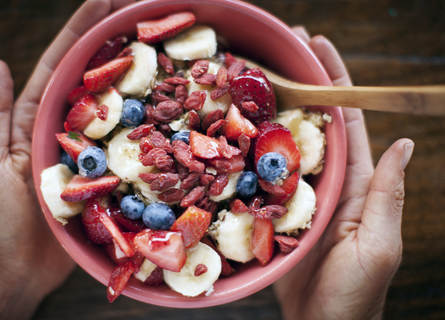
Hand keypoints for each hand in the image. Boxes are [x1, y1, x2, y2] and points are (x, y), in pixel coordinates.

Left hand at [0, 1, 134, 318]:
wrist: (21, 266)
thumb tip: (0, 66)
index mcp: (36, 117)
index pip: (61, 64)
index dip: (82, 31)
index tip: (105, 1)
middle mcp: (69, 127)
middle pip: (95, 76)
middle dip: (116, 40)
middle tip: (142, 11)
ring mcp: (93, 149)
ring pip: (119, 106)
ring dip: (138, 75)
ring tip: (162, 45)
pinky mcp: (110, 174)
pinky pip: (132, 144)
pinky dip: (149, 124)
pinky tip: (169, 106)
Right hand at [273, 27, 413, 319]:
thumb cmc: (355, 292)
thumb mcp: (379, 243)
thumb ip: (386, 193)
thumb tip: (403, 141)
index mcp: (355, 182)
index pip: (346, 122)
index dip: (336, 81)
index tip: (318, 46)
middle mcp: (325, 181)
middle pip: (312, 123)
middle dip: (300, 83)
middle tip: (282, 50)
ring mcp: (297, 195)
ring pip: (282, 144)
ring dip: (269, 110)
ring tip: (250, 78)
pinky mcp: (273, 211)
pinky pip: (260, 174)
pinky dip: (248, 149)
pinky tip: (231, 130)